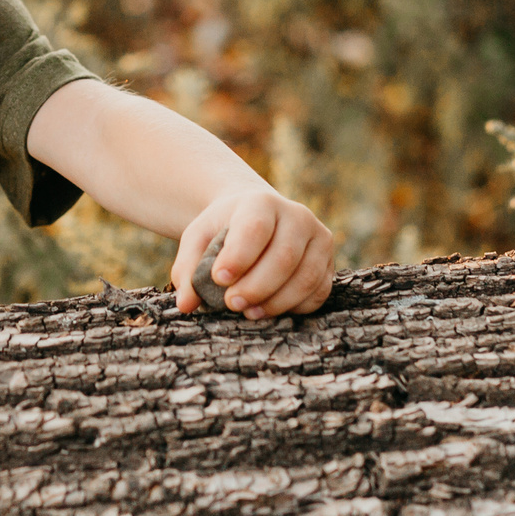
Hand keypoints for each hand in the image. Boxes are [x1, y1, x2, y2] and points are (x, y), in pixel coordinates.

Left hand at [174, 189, 334, 318]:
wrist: (257, 218)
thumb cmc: (224, 231)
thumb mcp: (198, 239)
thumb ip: (187, 268)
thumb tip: (185, 304)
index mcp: (261, 203)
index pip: (255, 229)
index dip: (239, 256)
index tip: (218, 279)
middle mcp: (297, 215)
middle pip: (284, 257)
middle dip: (257, 287)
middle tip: (231, 304)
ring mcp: (318, 238)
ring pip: (306, 277)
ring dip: (277, 302)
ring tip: (249, 312)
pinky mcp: (329, 262)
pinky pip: (319, 291)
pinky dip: (296, 307)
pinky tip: (271, 309)